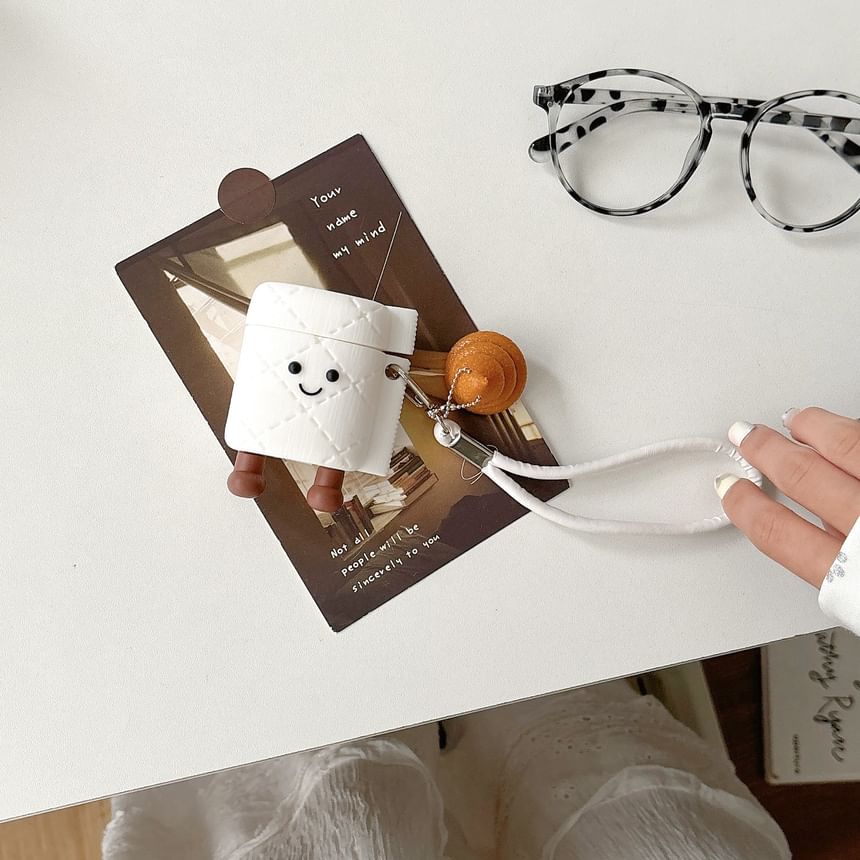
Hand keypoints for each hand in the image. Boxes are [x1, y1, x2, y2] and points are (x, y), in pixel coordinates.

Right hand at [715, 408, 859, 587]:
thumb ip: (839, 569)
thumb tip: (824, 533)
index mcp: (848, 576)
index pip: (777, 531)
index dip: (745, 505)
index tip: (730, 488)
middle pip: (802, 475)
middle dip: (765, 450)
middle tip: (746, 436)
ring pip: (844, 444)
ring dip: (812, 425)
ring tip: (794, 419)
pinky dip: (851, 429)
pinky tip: (843, 426)